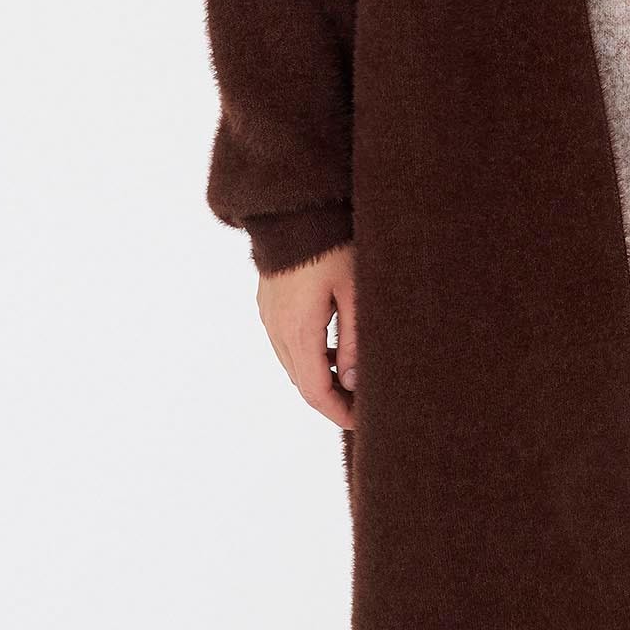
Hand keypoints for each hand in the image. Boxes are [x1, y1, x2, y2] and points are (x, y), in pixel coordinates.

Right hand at [257, 242, 356, 430]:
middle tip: (361, 403)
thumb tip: (351, 381)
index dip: (337, 412)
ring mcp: (269, 316)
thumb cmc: (332, 244)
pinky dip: (307, 354)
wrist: (295, 208)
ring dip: (318, 375)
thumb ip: (354, 338)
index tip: (360, 421)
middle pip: (302, 380)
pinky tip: (332, 344)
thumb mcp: (354, 290)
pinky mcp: (268, 303)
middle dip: (330, 398)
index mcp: (299, 330)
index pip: (314, 390)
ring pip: (292, 363)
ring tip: (351, 376)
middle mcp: (277, 328)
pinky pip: (285, 342)